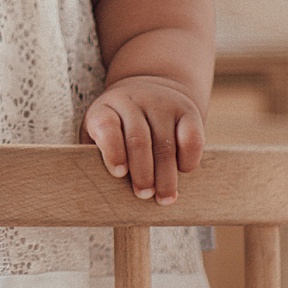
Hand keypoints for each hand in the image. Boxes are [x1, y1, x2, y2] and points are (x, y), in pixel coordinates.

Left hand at [83, 80, 203, 205]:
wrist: (150, 90)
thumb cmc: (118, 127)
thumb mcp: (98, 133)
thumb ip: (95, 155)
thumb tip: (98, 188)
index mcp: (106, 108)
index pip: (106, 126)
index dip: (112, 151)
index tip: (118, 173)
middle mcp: (134, 101)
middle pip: (138, 139)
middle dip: (142, 172)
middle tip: (143, 195)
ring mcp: (162, 104)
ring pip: (165, 144)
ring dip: (166, 176)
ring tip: (164, 198)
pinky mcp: (188, 111)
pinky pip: (191, 139)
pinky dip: (188, 160)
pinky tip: (182, 171)